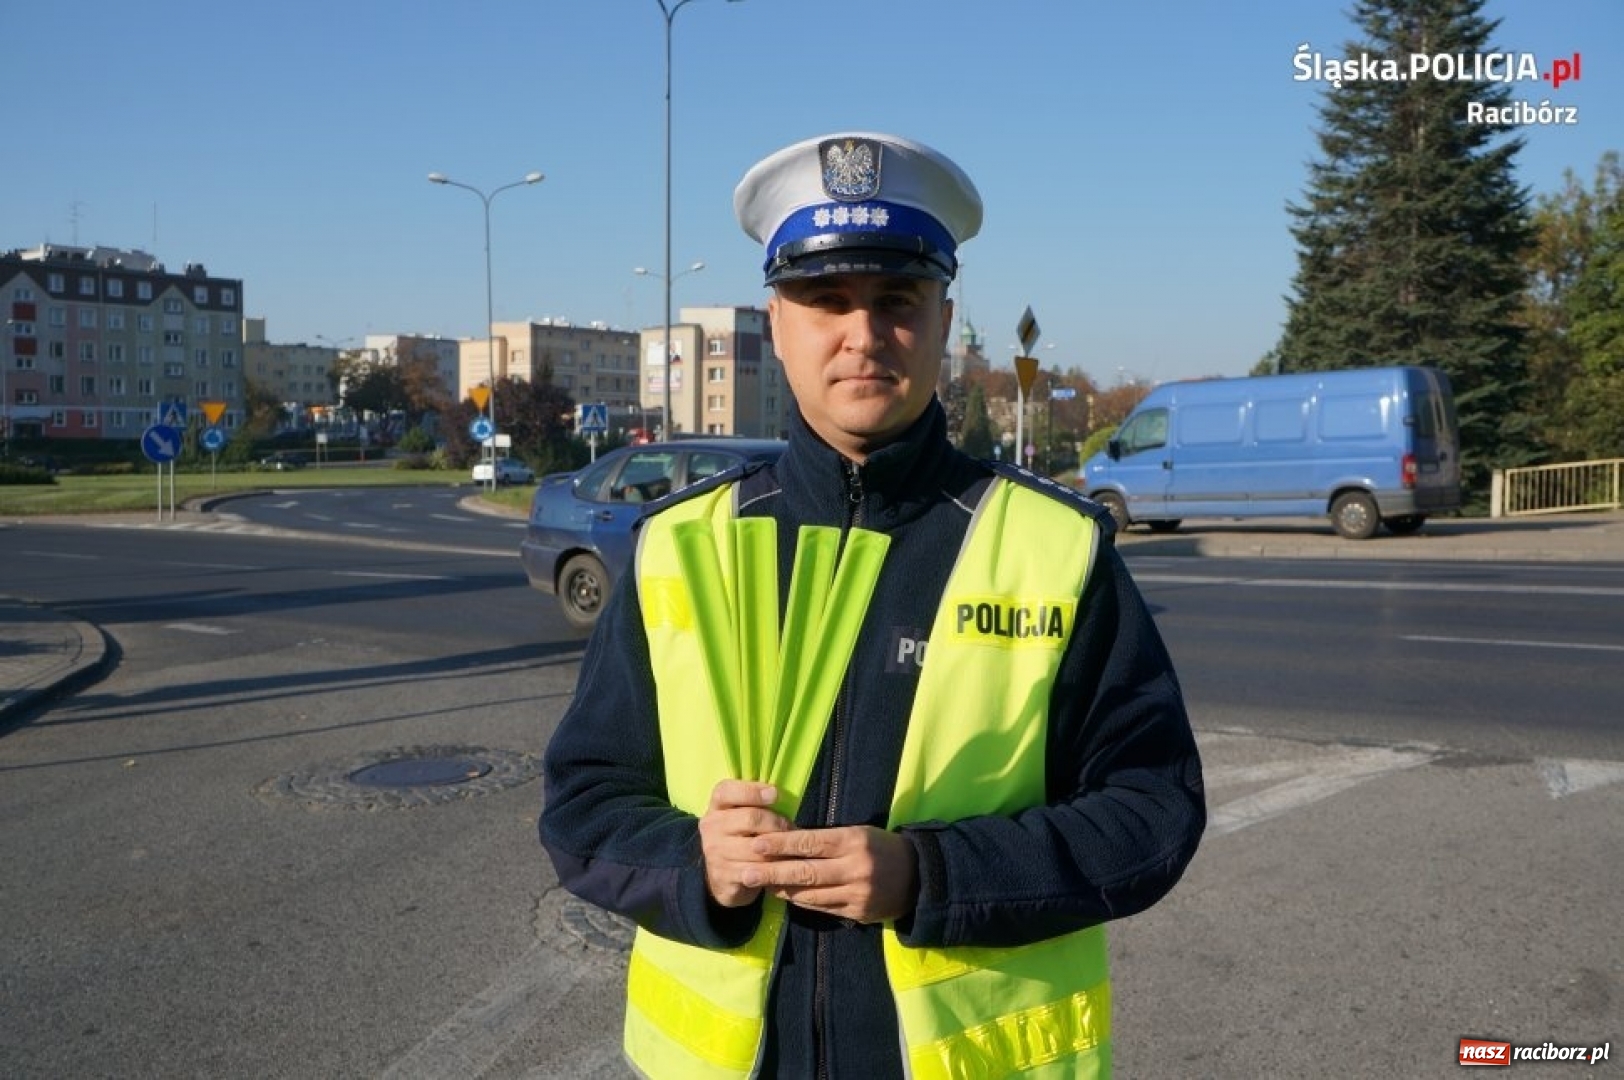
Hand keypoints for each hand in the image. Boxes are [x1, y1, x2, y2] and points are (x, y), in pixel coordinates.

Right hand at [698, 780, 792, 907]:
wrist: (721, 874)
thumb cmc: (741, 836)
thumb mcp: (742, 814)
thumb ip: (757, 803)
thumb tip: (782, 797)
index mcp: (716, 805)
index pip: (728, 791)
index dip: (752, 791)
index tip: (775, 794)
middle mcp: (711, 826)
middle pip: (750, 818)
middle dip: (776, 822)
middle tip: (791, 828)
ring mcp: (714, 852)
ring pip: (756, 848)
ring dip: (778, 848)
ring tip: (790, 848)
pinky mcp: (722, 875)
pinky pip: (755, 871)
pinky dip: (773, 869)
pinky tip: (782, 867)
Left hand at [745, 824, 918, 924]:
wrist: (919, 877)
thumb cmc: (881, 847)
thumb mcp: (858, 833)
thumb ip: (827, 840)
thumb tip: (787, 844)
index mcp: (854, 841)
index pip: (810, 843)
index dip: (781, 845)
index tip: (757, 844)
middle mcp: (855, 868)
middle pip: (806, 871)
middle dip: (772, 872)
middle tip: (746, 872)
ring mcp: (857, 893)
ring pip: (811, 893)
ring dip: (783, 890)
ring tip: (761, 885)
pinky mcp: (858, 913)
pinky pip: (823, 908)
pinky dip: (802, 902)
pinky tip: (786, 896)